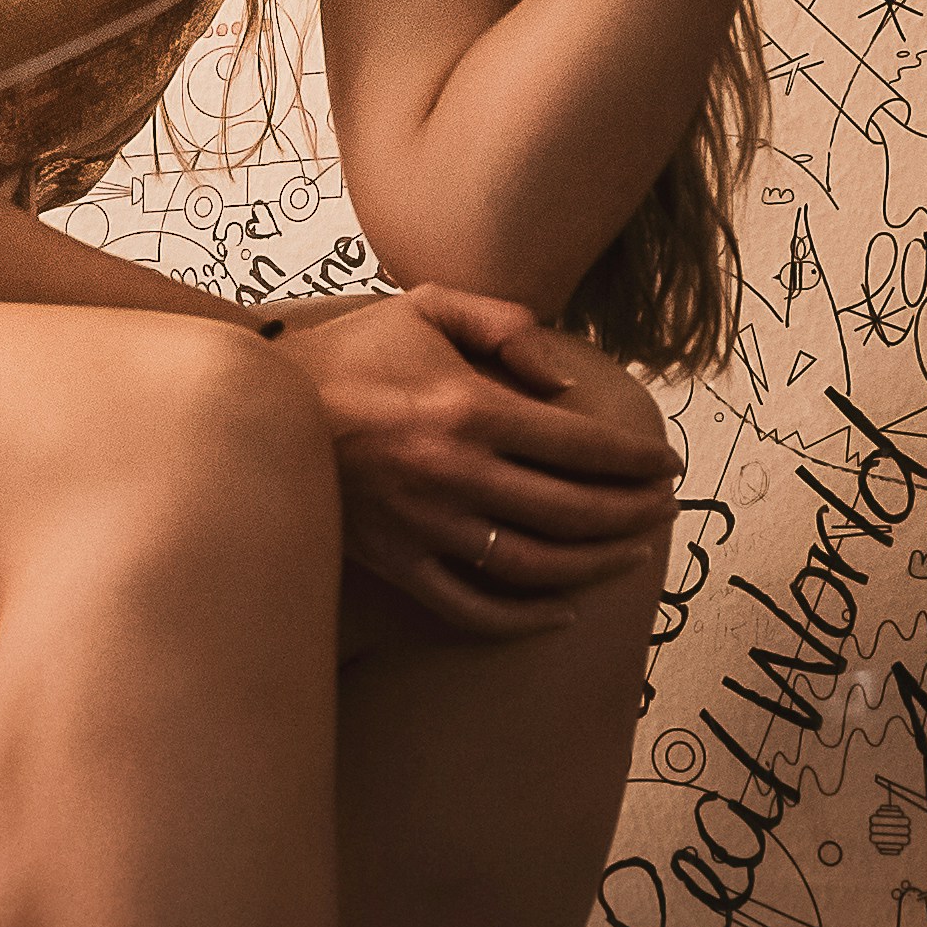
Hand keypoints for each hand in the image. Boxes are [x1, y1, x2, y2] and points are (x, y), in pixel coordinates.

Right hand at [272, 285, 676, 640]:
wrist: (259, 406)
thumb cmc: (350, 352)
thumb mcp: (425, 306)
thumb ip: (504, 326)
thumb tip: (562, 385)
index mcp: (468, 408)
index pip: (582, 448)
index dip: (636, 462)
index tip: (667, 467)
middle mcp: (454, 474)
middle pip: (573, 511)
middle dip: (632, 513)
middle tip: (663, 509)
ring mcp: (424, 526)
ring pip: (535, 567)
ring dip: (595, 566)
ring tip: (630, 555)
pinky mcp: (396, 562)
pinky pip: (471, 608)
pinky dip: (523, 620)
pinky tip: (560, 612)